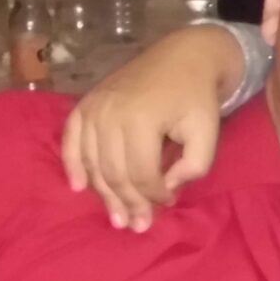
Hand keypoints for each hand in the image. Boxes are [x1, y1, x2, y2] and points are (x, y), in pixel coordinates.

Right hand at [59, 25, 242, 229]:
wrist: (185, 54)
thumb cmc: (198, 96)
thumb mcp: (208, 131)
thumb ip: (193, 166)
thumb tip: (165, 188)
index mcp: (142, 119)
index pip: (142, 172)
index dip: (154, 195)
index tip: (168, 203)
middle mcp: (110, 113)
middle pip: (114, 172)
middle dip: (128, 202)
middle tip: (138, 226)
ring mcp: (94, 107)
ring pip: (93, 163)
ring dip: (103, 194)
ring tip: (117, 218)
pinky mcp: (85, 103)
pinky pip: (70, 140)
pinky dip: (72, 165)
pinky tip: (78, 188)